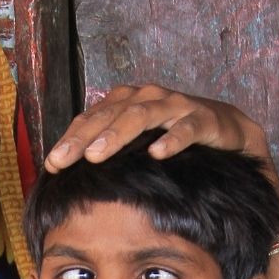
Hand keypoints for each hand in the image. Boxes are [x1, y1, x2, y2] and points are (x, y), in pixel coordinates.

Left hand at [44, 84, 278, 203]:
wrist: (227, 133)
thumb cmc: (173, 138)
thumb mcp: (137, 147)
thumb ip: (109, 154)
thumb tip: (70, 180)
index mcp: (126, 102)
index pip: (91, 119)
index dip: (69, 140)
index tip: (51, 165)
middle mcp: (147, 98)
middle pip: (109, 115)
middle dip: (84, 139)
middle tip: (64, 161)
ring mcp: (176, 105)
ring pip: (142, 115)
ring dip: (118, 134)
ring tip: (98, 155)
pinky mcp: (205, 117)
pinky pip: (187, 126)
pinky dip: (173, 138)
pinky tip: (157, 153)